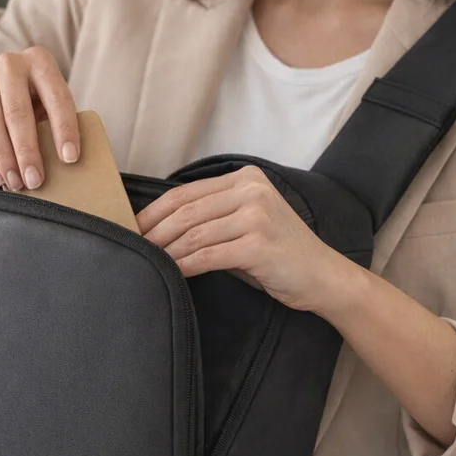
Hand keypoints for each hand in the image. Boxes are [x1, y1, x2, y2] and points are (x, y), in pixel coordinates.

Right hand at [0, 46, 79, 190]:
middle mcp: (10, 65)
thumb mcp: (45, 102)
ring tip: (17, 183)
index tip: (70, 158)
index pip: (57, 97)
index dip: (65, 129)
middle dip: (28, 151)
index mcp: (40, 62)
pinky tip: (0, 177)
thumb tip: (67, 164)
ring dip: (6, 159)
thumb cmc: (27, 101)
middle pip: (18, 112)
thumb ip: (54, 122)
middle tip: (36, 180)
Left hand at [135, 165, 347, 312]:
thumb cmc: (279, 254)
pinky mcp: (258, 244)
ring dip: (165, 251)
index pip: (185, 193)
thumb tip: (160, 228)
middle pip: (185, 211)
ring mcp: (256, 216)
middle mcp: (251, 191)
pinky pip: (207, 255)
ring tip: (148, 263)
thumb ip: (211, 218)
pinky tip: (172, 274)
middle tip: (133, 249)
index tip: (132, 228)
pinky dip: (184, 266)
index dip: (153, 212)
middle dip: (154, 233)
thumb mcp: (245, 224)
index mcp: (245, 179)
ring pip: (193, 234)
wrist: (322, 277)